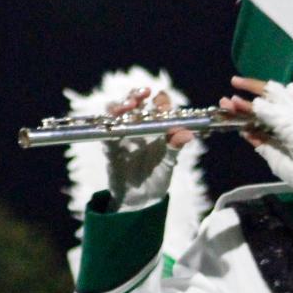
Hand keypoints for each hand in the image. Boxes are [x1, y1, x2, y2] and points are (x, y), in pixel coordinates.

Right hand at [104, 88, 196, 210]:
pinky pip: (106, 134)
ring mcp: (123, 135)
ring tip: (128, 105)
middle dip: (137, 94)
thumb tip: (187, 134)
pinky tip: (114, 125)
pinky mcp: (110, 148)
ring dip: (120, 105)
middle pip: (134, 103)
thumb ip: (175, 147)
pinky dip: (109, 127)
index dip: (160, 100)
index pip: (157, 106)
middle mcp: (138, 127)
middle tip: (143, 93)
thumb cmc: (158, 177)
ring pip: (116, 113)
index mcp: (156, 127)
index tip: (161, 99)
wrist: (141, 199)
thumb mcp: (169, 163)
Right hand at [225, 78, 292, 198]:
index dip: (253, 86)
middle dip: (242, 101)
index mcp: (290, 107)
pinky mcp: (269, 150)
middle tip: (225, 100)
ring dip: (239, 115)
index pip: (270, 91)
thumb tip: (252, 103)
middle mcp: (282, 119)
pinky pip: (255, 139)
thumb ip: (268, 111)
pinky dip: (246, 133)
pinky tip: (238, 128)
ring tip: (224, 110)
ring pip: (253, 121)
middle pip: (259, 106)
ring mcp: (275, 135)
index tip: (235, 82)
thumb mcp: (287, 121)